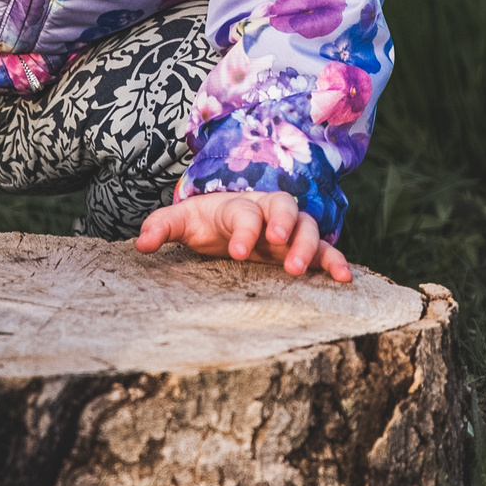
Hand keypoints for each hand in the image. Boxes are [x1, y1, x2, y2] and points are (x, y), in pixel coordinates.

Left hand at [135, 190, 351, 280]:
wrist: (226, 220)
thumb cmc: (204, 222)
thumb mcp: (181, 222)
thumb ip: (161, 227)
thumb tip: (140, 245)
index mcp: (238, 205)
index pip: (245, 212)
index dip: (245, 228)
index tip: (238, 251)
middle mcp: (269, 213)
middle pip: (285, 209)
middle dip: (284, 226)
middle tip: (277, 247)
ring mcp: (290, 230)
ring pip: (309, 228)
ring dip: (309, 246)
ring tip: (299, 270)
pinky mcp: (304, 249)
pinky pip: (326, 251)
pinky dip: (337, 261)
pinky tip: (345, 279)